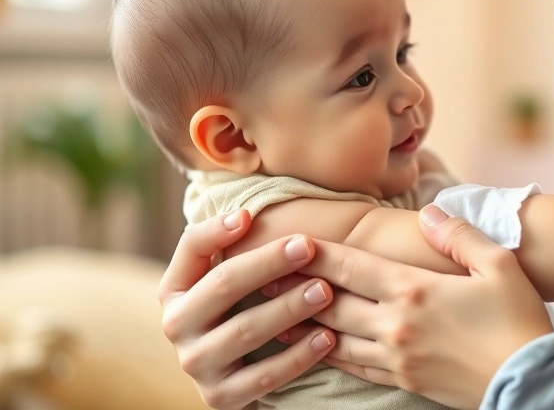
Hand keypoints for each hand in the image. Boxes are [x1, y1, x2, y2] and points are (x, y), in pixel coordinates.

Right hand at [158, 210, 336, 408]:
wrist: (237, 380)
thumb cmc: (240, 311)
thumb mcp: (228, 280)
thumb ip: (231, 248)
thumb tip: (247, 214)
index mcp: (174, 289)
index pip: (191, 248)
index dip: (218, 230)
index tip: (250, 215)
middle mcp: (176, 326)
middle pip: (223, 285)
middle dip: (268, 263)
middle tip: (308, 247)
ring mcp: (196, 364)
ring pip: (245, 330)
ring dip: (289, 308)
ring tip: (325, 291)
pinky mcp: (219, 398)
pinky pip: (263, 376)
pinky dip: (298, 356)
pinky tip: (327, 337)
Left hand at [269, 209, 553, 408]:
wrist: (533, 379)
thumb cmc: (519, 318)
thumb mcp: (498, 265)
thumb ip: (459, 236)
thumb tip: (429, 215)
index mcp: (414, 290)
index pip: (351, 267)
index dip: (316, 254)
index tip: (288, 241)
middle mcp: (396, 325)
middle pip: (331, 303)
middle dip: (295, 288)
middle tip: (262, 275)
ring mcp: (397, 357)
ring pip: (335, 338)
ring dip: (303, 324)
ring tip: (273, 314)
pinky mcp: (405, 380)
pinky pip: (355, 367)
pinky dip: (330, 354)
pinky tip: (318, 347)